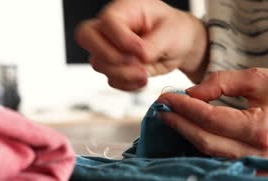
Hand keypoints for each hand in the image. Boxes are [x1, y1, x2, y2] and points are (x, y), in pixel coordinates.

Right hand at [76, 0, 207, 90]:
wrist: (182, 46)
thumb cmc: (176, 31)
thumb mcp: (170, 34)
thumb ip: (152, 45)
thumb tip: (138, 59)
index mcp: (124, 10)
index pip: (107, 22)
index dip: (122, 40)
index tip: (143, 51)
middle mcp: (111, 28)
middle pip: (86, 37)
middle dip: (110, 56)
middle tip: (136, 63)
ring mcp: (109, 47)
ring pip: (98, 64)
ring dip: (123, 74)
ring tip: (145, 74)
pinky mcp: (115, 66)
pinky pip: (111, 80)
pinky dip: (127, 84)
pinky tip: (143, 79)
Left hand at [157, 68, 267, 158]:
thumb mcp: (256, 77)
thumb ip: (219, 84)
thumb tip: (190, 94)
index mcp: (262, 128)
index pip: (210, 120)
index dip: (184, 108)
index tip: (166, 97)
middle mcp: (260, 151)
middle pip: (206, 142)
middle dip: (180, 124)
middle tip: (162, 109)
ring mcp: (260, 162)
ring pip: (212, 152)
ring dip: (189, 135)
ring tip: (172, 118)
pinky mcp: (259, 164)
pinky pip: (223, 156)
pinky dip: (204, 144)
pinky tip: (190, 131)